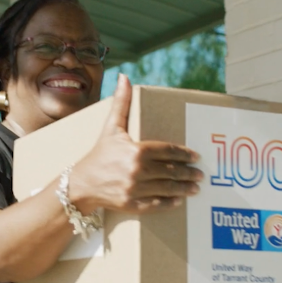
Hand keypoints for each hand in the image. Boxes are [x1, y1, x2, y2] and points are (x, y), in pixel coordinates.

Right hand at [69, 73, 202, 214]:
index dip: (184, 154)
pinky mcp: (131, 204)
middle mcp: (137, 170)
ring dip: (184, 188)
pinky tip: (179, 201)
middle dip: (188, 173)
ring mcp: (135, 189)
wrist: (81, 184)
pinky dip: (169, 203)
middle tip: (200, 174)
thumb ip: (121, 103)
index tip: (195, 156)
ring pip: (167, 188)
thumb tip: (125, 77)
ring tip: (195, 188)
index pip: (168, 151)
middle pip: (171, 171)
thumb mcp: (110, 128)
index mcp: (136, 150)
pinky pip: (155, 205)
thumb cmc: (99, 155)